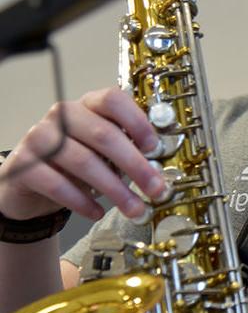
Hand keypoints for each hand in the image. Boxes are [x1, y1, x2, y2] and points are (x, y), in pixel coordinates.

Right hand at [0, 87, 165, 222]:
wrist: (29, 182)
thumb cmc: (74, 164)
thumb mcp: (102, 152)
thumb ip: (126, 150)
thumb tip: (157, 169)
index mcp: (87, 105)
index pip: (112, 99)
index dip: (136, 121)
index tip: (155, 147)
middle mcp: (62, 115)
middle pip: (104, 134)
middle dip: (135, 164)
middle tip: (156, 189)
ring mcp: (40, 138)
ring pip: (83, 161)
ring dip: (114, 189)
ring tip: (134, 208)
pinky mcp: (24, 164)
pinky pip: (57, 184)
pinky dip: (82, 202)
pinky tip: (97, 213)